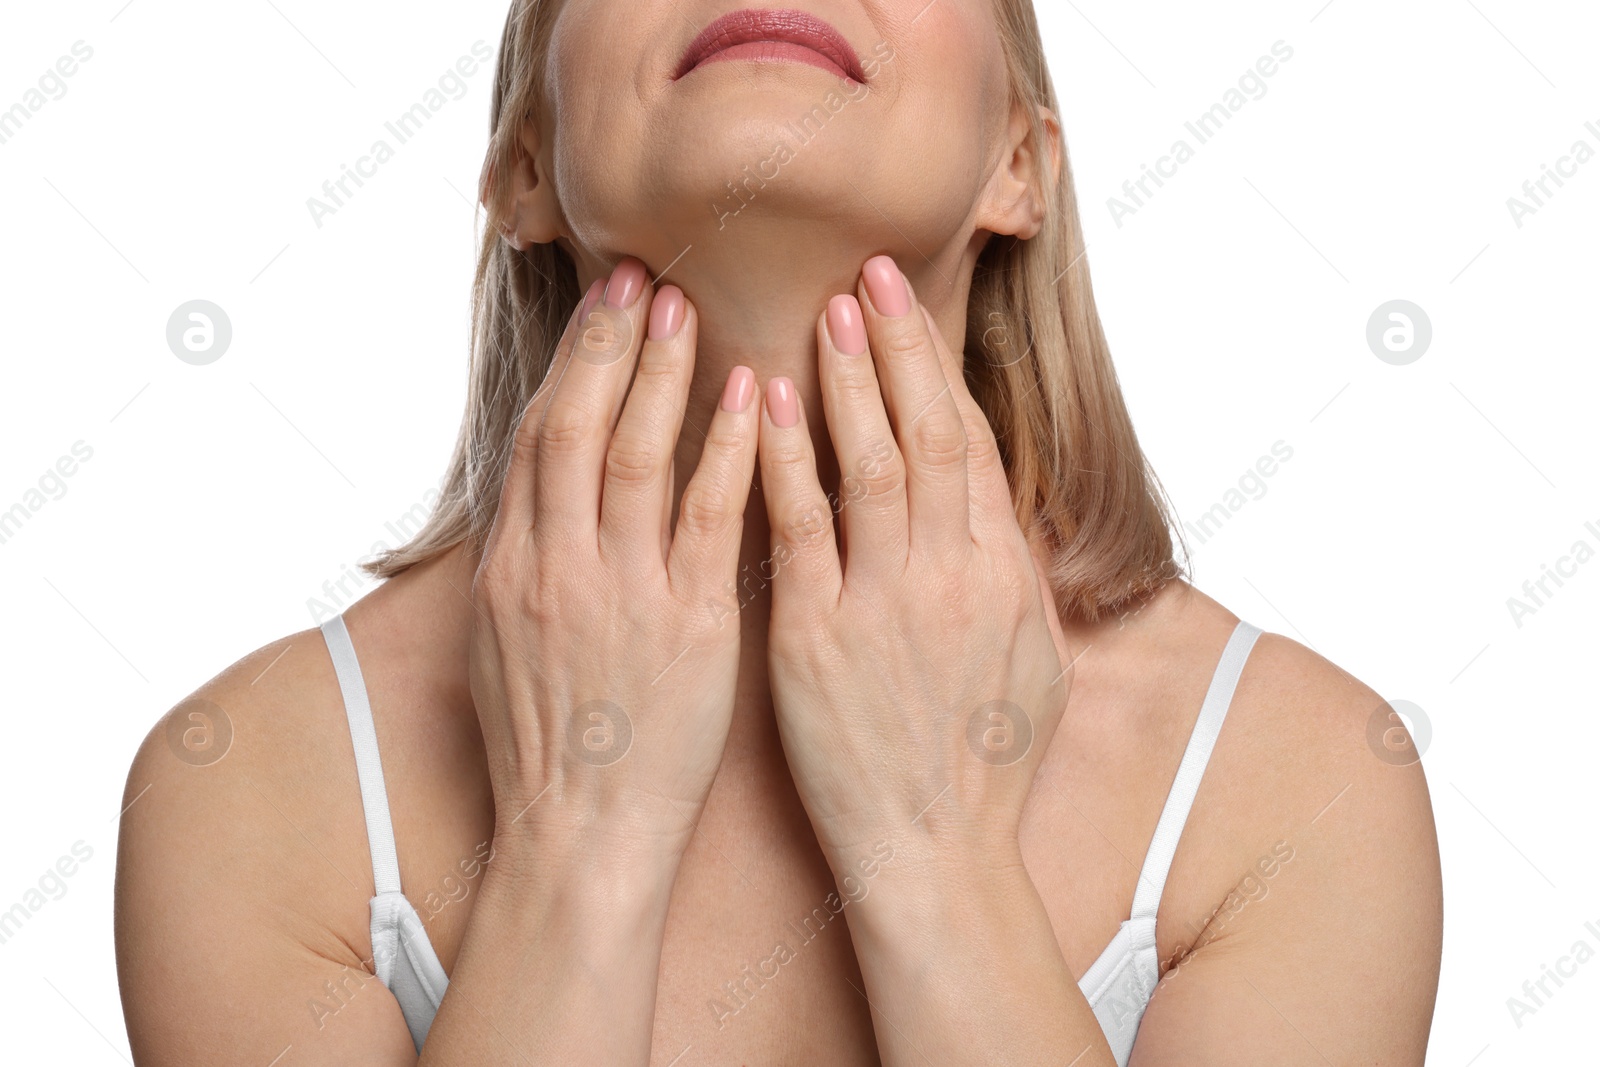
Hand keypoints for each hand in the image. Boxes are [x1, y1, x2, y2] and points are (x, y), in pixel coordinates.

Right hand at [468, 258, 759, 860]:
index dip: (569, 366)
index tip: (599, 310)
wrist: (579, 837)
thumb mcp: (508, 652)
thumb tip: (534, 508)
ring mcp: (618, 595)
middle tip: (637, 275)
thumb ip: (524, 571)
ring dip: (659, 374)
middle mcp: (554, 568)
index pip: (535, 440)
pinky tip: (753, 396)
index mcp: (511, 571)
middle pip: (572, 425)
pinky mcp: (687, 627)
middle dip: (605, 343)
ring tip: (684, 306)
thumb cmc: (553, 751)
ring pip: (631, 456)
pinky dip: (727, 450)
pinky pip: (708, 520)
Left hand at [756, 255, 1073, 872]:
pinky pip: (799, 530)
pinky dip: (785, 461)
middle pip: (925, 433)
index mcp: (1002, 574)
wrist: (930, 851)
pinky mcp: (818, 637)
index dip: (937, 370)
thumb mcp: (1032, 661)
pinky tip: (769, 403)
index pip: (967, 446)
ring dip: (848, 380)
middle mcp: (951, 575)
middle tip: (870, 272)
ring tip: (826, 309)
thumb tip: (993, 504)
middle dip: (898, 347)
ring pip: (868, 464)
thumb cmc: (981, 763)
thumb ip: (1012, 573)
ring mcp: (883, 603)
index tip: (910, 310)